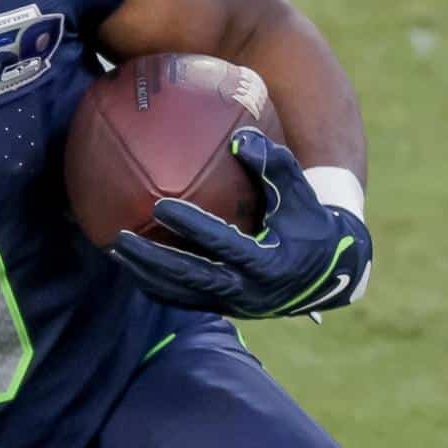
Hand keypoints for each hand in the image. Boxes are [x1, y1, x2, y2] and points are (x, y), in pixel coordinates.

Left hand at [110, 129, 372, 319]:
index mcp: (269, 263)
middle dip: (154, 259)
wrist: (331, 273)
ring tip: (117, 251)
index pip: (222, 244)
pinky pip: (186, 302)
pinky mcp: (227, 310)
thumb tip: (240, 137)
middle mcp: (249, 291)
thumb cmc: (310, 223)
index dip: (191, 225)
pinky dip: (158, 287)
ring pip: (183, 295)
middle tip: (121, 236)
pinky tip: (133, 268)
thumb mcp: (300, 194)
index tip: (159, 205)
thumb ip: (274, 164)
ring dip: (147, 275)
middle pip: (192, 277)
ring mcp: (236, 305)